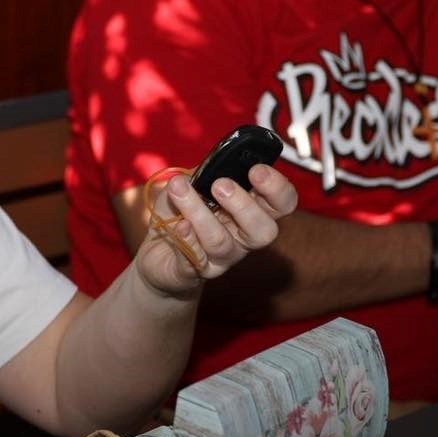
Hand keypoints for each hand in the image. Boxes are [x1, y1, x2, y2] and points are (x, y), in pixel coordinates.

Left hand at [135, 163, 297, 296]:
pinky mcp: (194, 273)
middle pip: (263, 231)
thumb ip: (205, 172)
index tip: (256, 170)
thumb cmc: (179, 212)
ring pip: (220, 241)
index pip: (282, 203)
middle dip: (244, 206)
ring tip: (180, 191)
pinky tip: (178, 226)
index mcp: (251, 210)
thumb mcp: (192, 183)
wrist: (155, 252)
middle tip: (221, 186)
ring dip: (200, 214)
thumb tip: (212, 163)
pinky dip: (186, 240)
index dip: (277, 188)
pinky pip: (194, 259)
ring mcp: (220, 258)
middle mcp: (242, 238)